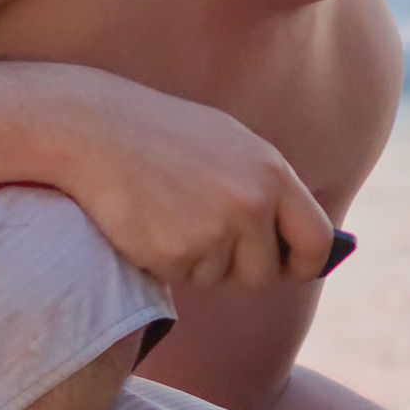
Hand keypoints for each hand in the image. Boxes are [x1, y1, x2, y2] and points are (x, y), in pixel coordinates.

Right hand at [51, 75, 333, 290]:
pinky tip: (150, 222)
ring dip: (199, 261)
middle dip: (241, 267)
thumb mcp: (229, 145)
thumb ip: (266, 188)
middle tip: (208, 237)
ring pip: (219, 278)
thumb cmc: (162, 135)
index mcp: (272, 173)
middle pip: (265, 272)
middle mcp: (251, 205)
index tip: (291, 267)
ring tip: (171, 213)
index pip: (316, 239)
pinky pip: (183, 278)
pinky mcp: (176, 255)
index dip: (305, 261)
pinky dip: (168, 261)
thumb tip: (298, 241)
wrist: (94, 131)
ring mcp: (214, 232)